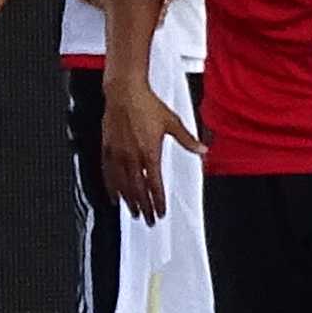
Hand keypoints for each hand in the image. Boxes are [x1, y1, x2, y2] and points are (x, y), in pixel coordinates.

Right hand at [99, 69, 195, 219]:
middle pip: (138, 189)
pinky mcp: (108, 148)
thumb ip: (188, 140)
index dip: (158, 200)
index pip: (155, 184)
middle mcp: (133, 156)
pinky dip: (111, 187)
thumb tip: (203, 150)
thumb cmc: (147, 104)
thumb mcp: (172, 122)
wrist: (125, 91)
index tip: (160, 212)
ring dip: (129, 201)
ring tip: (134, 213)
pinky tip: (113, 197)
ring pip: (123, 185)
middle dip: (144, 207)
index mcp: (150, 152)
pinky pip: (108, 173)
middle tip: (148, 220)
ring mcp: (119, 154)